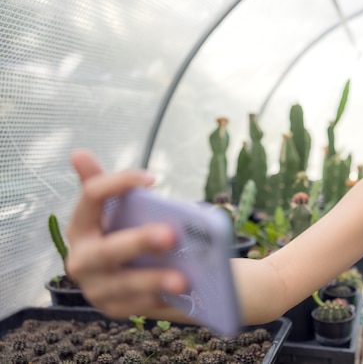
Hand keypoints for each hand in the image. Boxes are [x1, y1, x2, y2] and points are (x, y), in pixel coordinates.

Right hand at [65, 149, 187, 320]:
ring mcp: (96, 287)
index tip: (153, 179)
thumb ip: (108, 186)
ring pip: (126, 284)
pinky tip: (182, 296)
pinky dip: (161, 299)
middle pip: (109, 249)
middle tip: (171, 235)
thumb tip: (77, 153)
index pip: (92, 196)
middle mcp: (81, 258)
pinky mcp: (114, 309)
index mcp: (80, 226)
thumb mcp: (120, 210)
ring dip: (156, 280)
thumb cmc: (127, 232)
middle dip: (139, 241)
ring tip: (184, 279)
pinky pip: (138, 305)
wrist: (137, 273)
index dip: (119, 183)